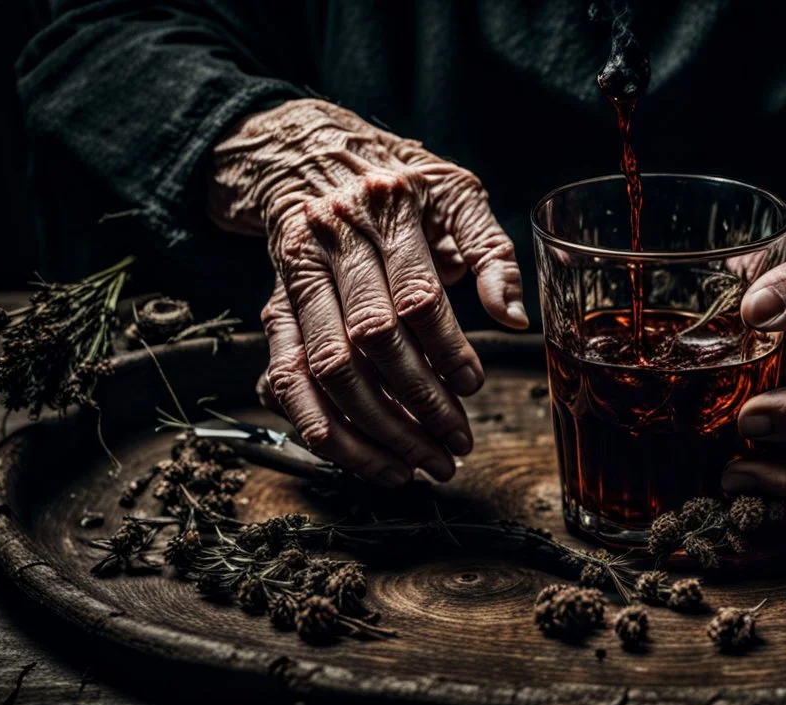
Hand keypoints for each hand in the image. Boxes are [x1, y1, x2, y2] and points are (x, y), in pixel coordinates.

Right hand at [209, 100, 527, 485]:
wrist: (310, 156)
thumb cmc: (400, 183)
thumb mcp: (455, 193)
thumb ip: (491, 249)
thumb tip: (513, 319)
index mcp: (384, 209)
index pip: (415, 296)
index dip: (446, 351)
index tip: (474, 388)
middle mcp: (329, 241)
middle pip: (369, 341)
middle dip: (416, 403)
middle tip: (455, 445)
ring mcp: (292, 279)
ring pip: (324, 371)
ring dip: (370, 430)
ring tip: (415, 466)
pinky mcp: (272, 310)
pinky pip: (286, 382)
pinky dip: (321, 429)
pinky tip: (362, 458)